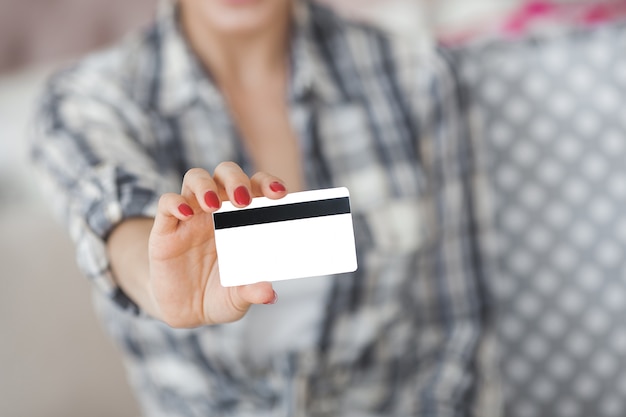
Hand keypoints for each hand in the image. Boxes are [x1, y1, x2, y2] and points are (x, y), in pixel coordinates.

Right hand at [148, 162, 286, 327]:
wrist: (186, 311)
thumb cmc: (220, 295)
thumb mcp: (238, 298)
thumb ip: (251, 291)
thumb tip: (269, 293)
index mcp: (243, 219)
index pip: (256, 187)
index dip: (267, 183)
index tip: (279, 193)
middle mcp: (218, 211)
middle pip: (226, 173)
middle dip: (236, 179)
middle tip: (243, 200)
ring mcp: (191, 217)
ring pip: (195, 178)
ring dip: (205, 185)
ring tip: (213, 205)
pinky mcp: (165, 229)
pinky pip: (167, 203)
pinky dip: (175, 203)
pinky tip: (186, 215)